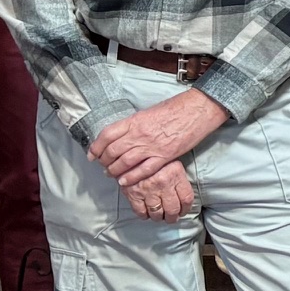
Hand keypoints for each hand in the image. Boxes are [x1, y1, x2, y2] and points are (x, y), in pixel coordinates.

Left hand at [89, 88, 228, 187]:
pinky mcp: (164, 156)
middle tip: (103, 166)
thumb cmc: (175, 109)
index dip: (96, 147)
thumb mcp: (148, 113)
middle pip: (113, 151)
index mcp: (134, 120)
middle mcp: (139, 134)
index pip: (107, 135)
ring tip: (112, 174)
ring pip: (125, 162)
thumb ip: (133, 125)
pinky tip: (125, 181)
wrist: (196, 110)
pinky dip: (131, 177)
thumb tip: (121, 136)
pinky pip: (143, 170)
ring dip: (115, 171)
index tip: (92, 154)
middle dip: (104, 161)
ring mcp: (152, 146)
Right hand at [123, 164, 193, 221]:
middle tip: (171, 218)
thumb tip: (184, 199)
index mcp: (175, 174)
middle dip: (172, 217)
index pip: (186, 198)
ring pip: (157, 213)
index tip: (183, 211)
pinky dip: (144, 215)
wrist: (132, 153)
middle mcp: (162, 184)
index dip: (186, 209)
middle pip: (172, 209)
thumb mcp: (172, 163)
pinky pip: (140, 212)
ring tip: (160, 216)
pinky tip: (147, 213)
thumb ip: (179, 179)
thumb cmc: (155, 158)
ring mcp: (147, 190)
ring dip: (159, 217)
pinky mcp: (133, 193)